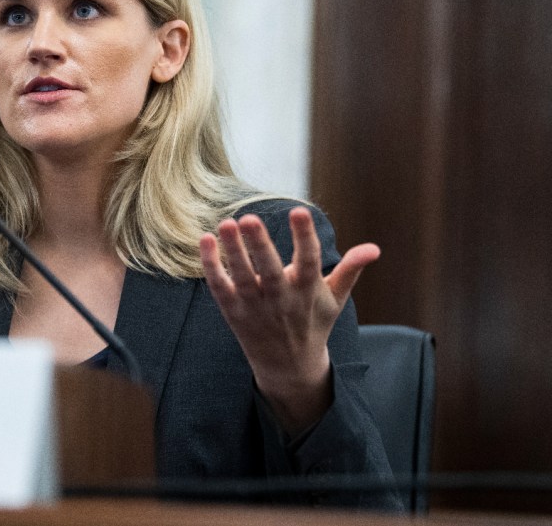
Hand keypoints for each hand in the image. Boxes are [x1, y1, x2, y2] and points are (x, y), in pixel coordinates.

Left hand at [199, 207, 379, 434]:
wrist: (289, 367)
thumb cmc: (313, 323)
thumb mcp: (335, 298)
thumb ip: (350, 270)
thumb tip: (375, 248)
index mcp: (309, 291)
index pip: (309, 261)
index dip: (304, 236)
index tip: (299, 211)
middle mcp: (281, 300)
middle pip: (270, 271)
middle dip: (260, 245)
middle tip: (248, 218)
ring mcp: (255, 307)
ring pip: (242, 277)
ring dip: (233, 251)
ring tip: (226, 223)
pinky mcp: (233, 312)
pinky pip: (220, 287)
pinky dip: (211, 265)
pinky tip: (205, 240)